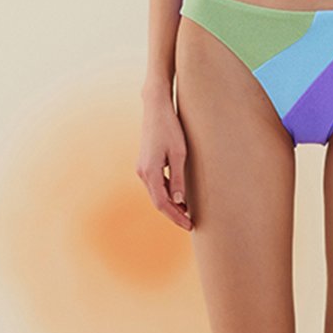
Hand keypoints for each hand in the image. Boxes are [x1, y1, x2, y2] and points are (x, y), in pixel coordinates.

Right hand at [136, 93, 192, 230]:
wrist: (156, 109)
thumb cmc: (170, 128)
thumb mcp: (179, 154)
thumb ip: (178, 179)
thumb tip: (179, 202)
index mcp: (150, 172)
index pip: (162, 203)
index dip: (176, 216)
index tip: (189, 224)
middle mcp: (142, 172)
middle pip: (158, 201)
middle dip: (173, 214)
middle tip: (190, 224)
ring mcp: (142, 168)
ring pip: (156, 194)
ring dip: (170, 205)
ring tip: (187, 213)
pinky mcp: (145, 163)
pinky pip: (155, 184)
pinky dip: (166, 193)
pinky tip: (179, 197)